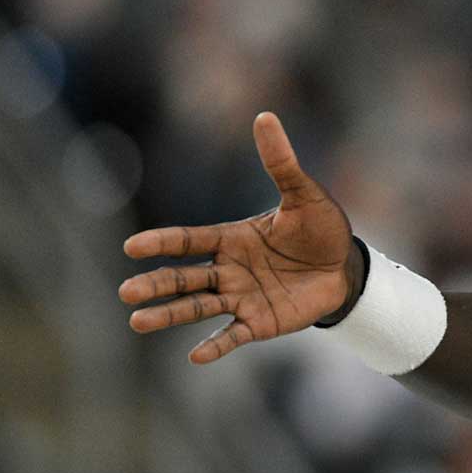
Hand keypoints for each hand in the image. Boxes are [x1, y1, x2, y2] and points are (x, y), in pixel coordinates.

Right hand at [120, 112, 356, 362]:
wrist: (345, 267)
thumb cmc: (321, 228)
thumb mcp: (303, 194)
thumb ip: (281, 162)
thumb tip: (265, 116)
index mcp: (232, 238)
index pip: (189, 241)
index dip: (162, 243)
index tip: (132, 247)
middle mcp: (228, 269)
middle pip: (183, 277)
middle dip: (156, 284)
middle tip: (126, 293)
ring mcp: (240, 298)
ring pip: (197, 307)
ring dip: (169, 315)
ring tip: (137, 322)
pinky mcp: (258, 323)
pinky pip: (232, 336)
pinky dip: (215, 346)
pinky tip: (196, 357)